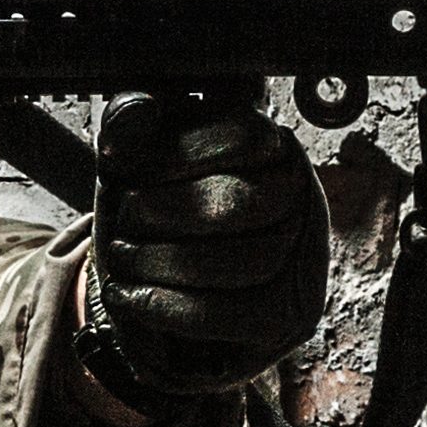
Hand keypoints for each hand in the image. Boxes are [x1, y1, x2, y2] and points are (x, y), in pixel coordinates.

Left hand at [81, 92, 331, 403]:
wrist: (164, 295)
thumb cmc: (153, 218)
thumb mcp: (135, 166)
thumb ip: (130, 127)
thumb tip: (137, 109)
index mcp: (274, 146)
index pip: (243, 139)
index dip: (175, 154)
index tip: (120, 164)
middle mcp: (304, 198)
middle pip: (241, 204)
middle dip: (164, 211)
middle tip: (123, 218)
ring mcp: (306, 260)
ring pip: (241, 263)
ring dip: (159, 262)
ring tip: (120, 256)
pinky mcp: (290, 317)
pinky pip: (230, 315)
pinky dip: (165, 306)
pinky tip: (126, 295)